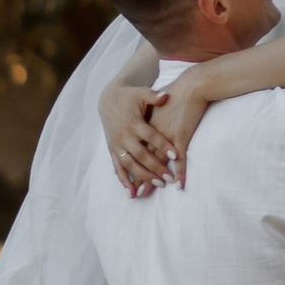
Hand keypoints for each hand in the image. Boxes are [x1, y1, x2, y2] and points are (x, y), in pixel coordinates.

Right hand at [99, 77, 181, 195]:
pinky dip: (124, 180)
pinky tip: (132, 192)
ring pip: (130, 164)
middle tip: (169, 178)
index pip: (151, 136)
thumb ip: (154, 96)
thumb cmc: (130, 96)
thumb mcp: (142, 93)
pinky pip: (117, 167)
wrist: (108, 98)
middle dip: (155, 167)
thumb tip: (166, 95)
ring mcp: (117, 144)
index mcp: (133, 122)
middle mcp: (124, 135)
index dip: (163, 146)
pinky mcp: (112, 149)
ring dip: (143, 176)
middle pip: (141, 155)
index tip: (176, 155)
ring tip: (158, 185)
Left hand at [129, 69, 221, 185]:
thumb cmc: (177, 92)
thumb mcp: (157, 103)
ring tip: (150, 192)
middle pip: (144, 159)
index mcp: (146, 126)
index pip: (136, 149)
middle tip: (136, 193)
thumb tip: (145, 124)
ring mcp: (166, 136)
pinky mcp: (180, 136)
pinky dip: (180, 173)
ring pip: (158, 162)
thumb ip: (150, 115)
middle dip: (140, 177)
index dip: (132, 165)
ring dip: (155, 178)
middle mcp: (153, 134)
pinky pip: (179, 160)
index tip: (128, 179)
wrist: (191, 85)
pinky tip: (179, 185)